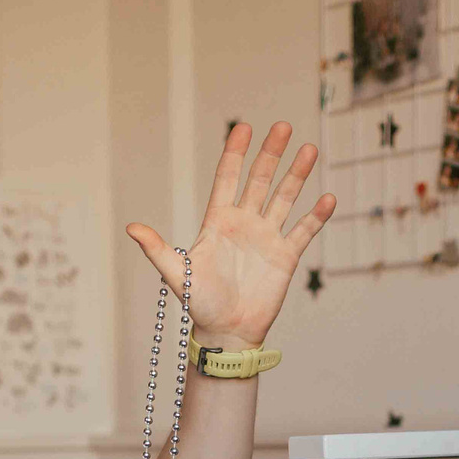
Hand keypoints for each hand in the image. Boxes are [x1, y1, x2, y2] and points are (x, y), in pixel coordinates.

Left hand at [126, 123, 335, 348]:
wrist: (226, 331)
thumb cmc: (199, 302)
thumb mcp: (175, 273)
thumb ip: (157, 248)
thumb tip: (130, 228)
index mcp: (218, 221)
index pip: (227, 178)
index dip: (235, 153)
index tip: (243, 128)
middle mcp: (245, 223)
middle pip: (260, 180)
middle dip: (271, 153)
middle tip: (283, 126)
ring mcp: (267, 237)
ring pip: (285, 198)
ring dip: (297, 175)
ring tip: (310, 150)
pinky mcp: (286, 256)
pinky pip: (304, 231)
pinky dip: (316, 216)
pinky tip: (328, 197)